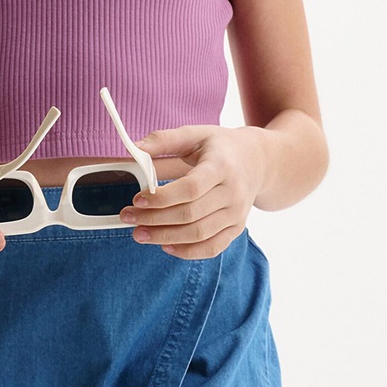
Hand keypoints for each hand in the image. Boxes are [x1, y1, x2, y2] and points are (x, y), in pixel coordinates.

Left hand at [120, 125, 268, 258]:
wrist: (259, 161)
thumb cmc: (220, 146)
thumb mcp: (196, 134)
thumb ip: (164, 140)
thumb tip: (133, 149)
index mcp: (221, 166)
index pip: (191, 188)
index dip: (162, 197)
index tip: (137, 199)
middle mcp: (233, 192)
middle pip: (191, 214)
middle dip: (154, 219)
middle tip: (128, 217)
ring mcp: (236, 213)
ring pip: (199, 234)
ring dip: (165, 237)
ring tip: (139, 234)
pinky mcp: (236, 228)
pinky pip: (212, 248)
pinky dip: (187, 252)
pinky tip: (165, 246)